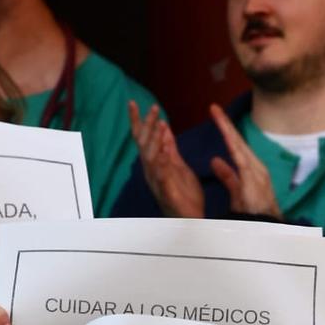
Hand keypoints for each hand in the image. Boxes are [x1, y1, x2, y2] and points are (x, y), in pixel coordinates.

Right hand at [128, 101, 204, 218]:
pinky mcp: (167, 194)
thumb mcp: (178, 166)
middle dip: (147, 126)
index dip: (138, 122)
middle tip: (154, 108)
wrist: (192, 221)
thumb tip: (164, 128)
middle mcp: (152, 173)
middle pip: (144, 146)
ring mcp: (157, 183)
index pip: (143, 140)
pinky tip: (163, 152)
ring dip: (154, 141)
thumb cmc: (184, 196)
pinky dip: (161, 164)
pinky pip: (162, 177)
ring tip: (160, 124)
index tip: (133, 103)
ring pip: (150, 159)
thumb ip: (170, 148)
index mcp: (155, 165)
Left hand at [208, 103, 281, 217]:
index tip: (215, 117)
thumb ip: (227, 175)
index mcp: (250, 169)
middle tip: (213, 107)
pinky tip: (226, 135)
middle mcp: (255, 166)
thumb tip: (214, 160)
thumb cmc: (253, 212)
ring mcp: (256, 171)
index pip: (235, 146)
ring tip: (217, 114)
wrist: (266, 226)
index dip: (225, 131)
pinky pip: (241, 159)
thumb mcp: (236, 191)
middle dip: (225, 124)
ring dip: (227, 130)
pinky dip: (232, 146)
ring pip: (239, 146)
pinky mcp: (253, 178)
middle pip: (238, 141)